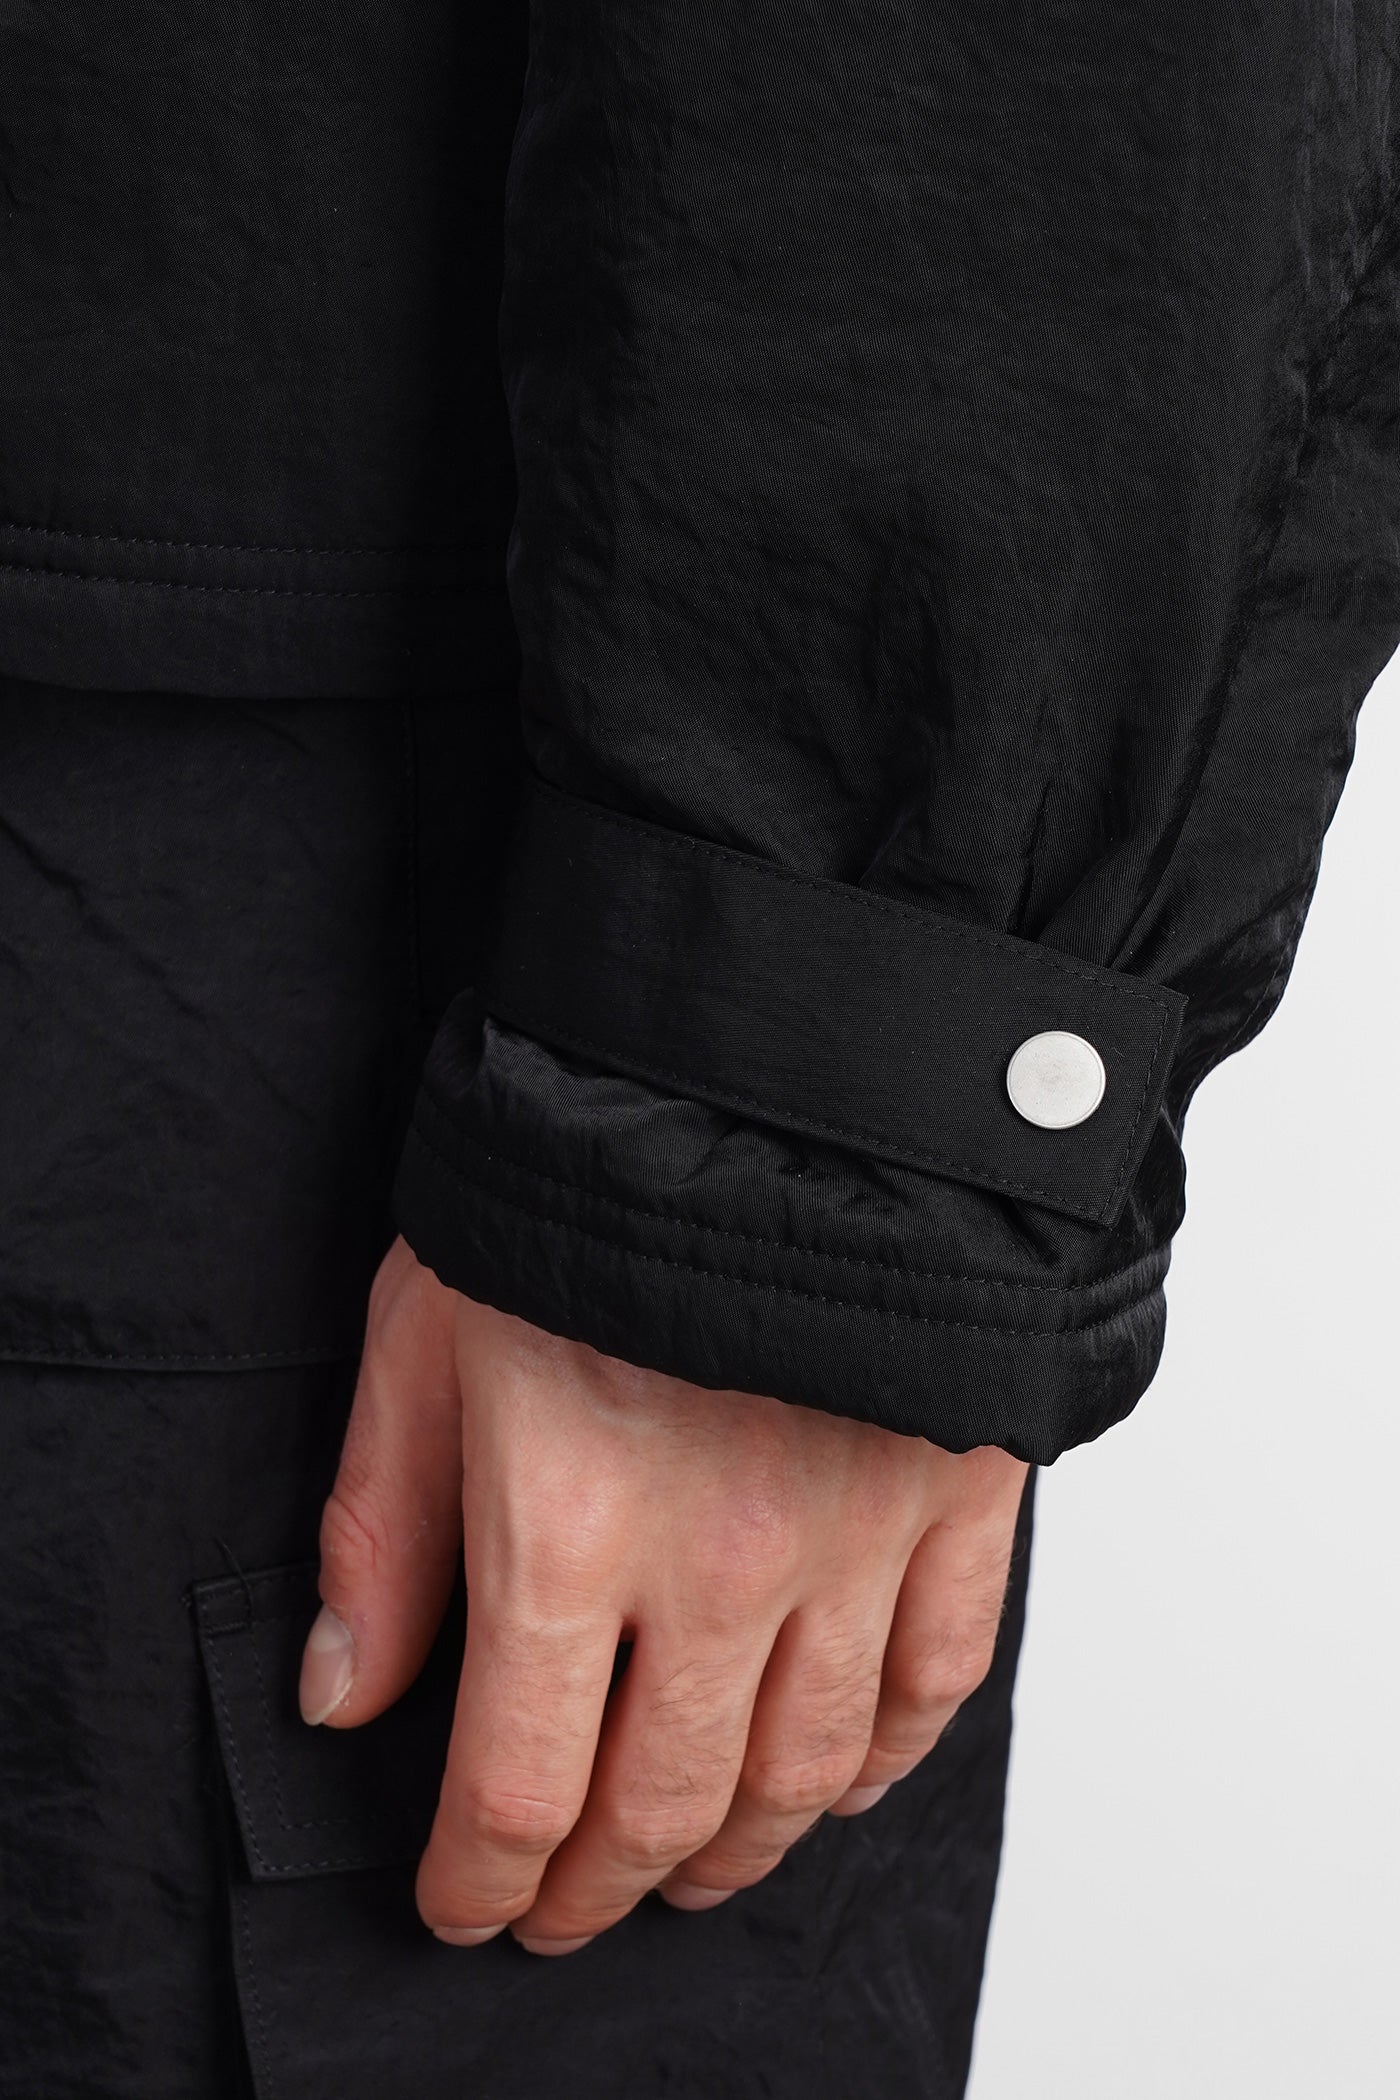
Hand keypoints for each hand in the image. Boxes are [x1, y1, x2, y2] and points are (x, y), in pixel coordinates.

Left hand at [300, 1235, 1027, 1955]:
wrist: (772, 1061)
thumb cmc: (584, 1172)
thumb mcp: (426, 1329)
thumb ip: (383, 1526)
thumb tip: (345, 1690)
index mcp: (569, 1523)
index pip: (519, 1787)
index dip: (482, 1880)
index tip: (466, 1903)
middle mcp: (722, 1558)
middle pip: (666, 1808)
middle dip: (600, 1888)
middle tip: (567, 1907)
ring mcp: (856, 1532)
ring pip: (803, 1773)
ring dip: (737, 1852)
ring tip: (690, 1870)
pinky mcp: (957, 1491)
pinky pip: (938, 1680)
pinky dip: (885, 1757)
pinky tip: (838, 1779)